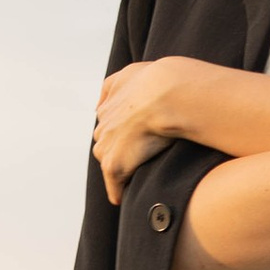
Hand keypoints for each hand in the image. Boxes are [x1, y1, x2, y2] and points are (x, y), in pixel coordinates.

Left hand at [93, 55, 190, 204]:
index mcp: (108, 105)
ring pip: (109, 161)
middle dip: (117, 149)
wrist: (167, 94)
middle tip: (136, 157)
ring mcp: (107, 145)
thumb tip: (111, 96)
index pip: (109, 123)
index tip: (133, 136)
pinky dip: (117, 190)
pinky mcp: (114, 164)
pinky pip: (114, 183)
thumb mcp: (133, 72)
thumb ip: (120, 82)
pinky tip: (121, 197)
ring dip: (118, 169)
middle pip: (106, 143)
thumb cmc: (158, 81)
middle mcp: (103, 125)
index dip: (123, 130)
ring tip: (132, 178)